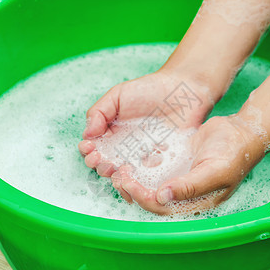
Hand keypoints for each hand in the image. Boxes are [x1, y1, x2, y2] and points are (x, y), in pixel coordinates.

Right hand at [78, 71, 214, 200]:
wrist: (182, 92)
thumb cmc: (149, 90)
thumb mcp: (118, 95)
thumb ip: (99, 112)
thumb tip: (87, 134)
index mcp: (110, 134)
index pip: (92, 149)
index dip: (88, 151)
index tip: (89, 147)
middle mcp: (123, 149)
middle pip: (104, 165)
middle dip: (99, 165)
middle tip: (101, 160)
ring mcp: (141, 158)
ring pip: (124, 175)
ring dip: (115, 176)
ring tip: (115, 169)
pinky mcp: (160, 164)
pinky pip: (148, 177)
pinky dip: (140, 179)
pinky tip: (137, 174)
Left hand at [112, 116, 264, 214]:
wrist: (241, 132)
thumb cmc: (234, 153)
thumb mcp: (215, 171)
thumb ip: (190, 186)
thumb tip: (163, 197)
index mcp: (195, 202)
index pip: (163, 208)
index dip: (144, 198)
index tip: (129, 184)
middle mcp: (186, 195)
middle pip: (153, 199)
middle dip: (134, 189)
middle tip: (118, 175)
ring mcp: (180, 180)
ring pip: (152, 186)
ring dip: (135, 180)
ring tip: (120, 169)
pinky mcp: (177, 165)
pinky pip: (156, 170)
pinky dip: (142, 167)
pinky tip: (130, 159)